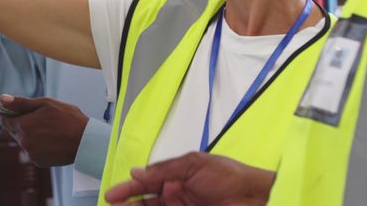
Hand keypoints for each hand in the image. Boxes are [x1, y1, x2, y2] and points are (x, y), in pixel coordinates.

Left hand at [0, 95, 89, 167]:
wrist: (86, 141)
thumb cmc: (68, 118)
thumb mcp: (45, 104)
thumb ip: (22, 103)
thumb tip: (2, 99)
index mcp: (24, 125)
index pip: (3, 121)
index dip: (2, 115)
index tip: (1, 112)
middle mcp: (24, 141)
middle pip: (14, 131)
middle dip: (22, 124)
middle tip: (38, 118)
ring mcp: (31, 153)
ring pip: (24, 141)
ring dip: (31, 135)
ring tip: (50, 129)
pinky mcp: (39, 162)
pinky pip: (33, 151)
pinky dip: (38, 145)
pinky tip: (52, 140)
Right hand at [103, 152, 273, 205]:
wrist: (254, 198)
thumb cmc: (230, 176)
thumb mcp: (194, 164)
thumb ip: (164, 169)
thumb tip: (137, 172)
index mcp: (176, 177)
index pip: (146, 182)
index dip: (128, 189)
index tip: (112, 196)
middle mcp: (176, 195)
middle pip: (145, 202)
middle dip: (128, 204)